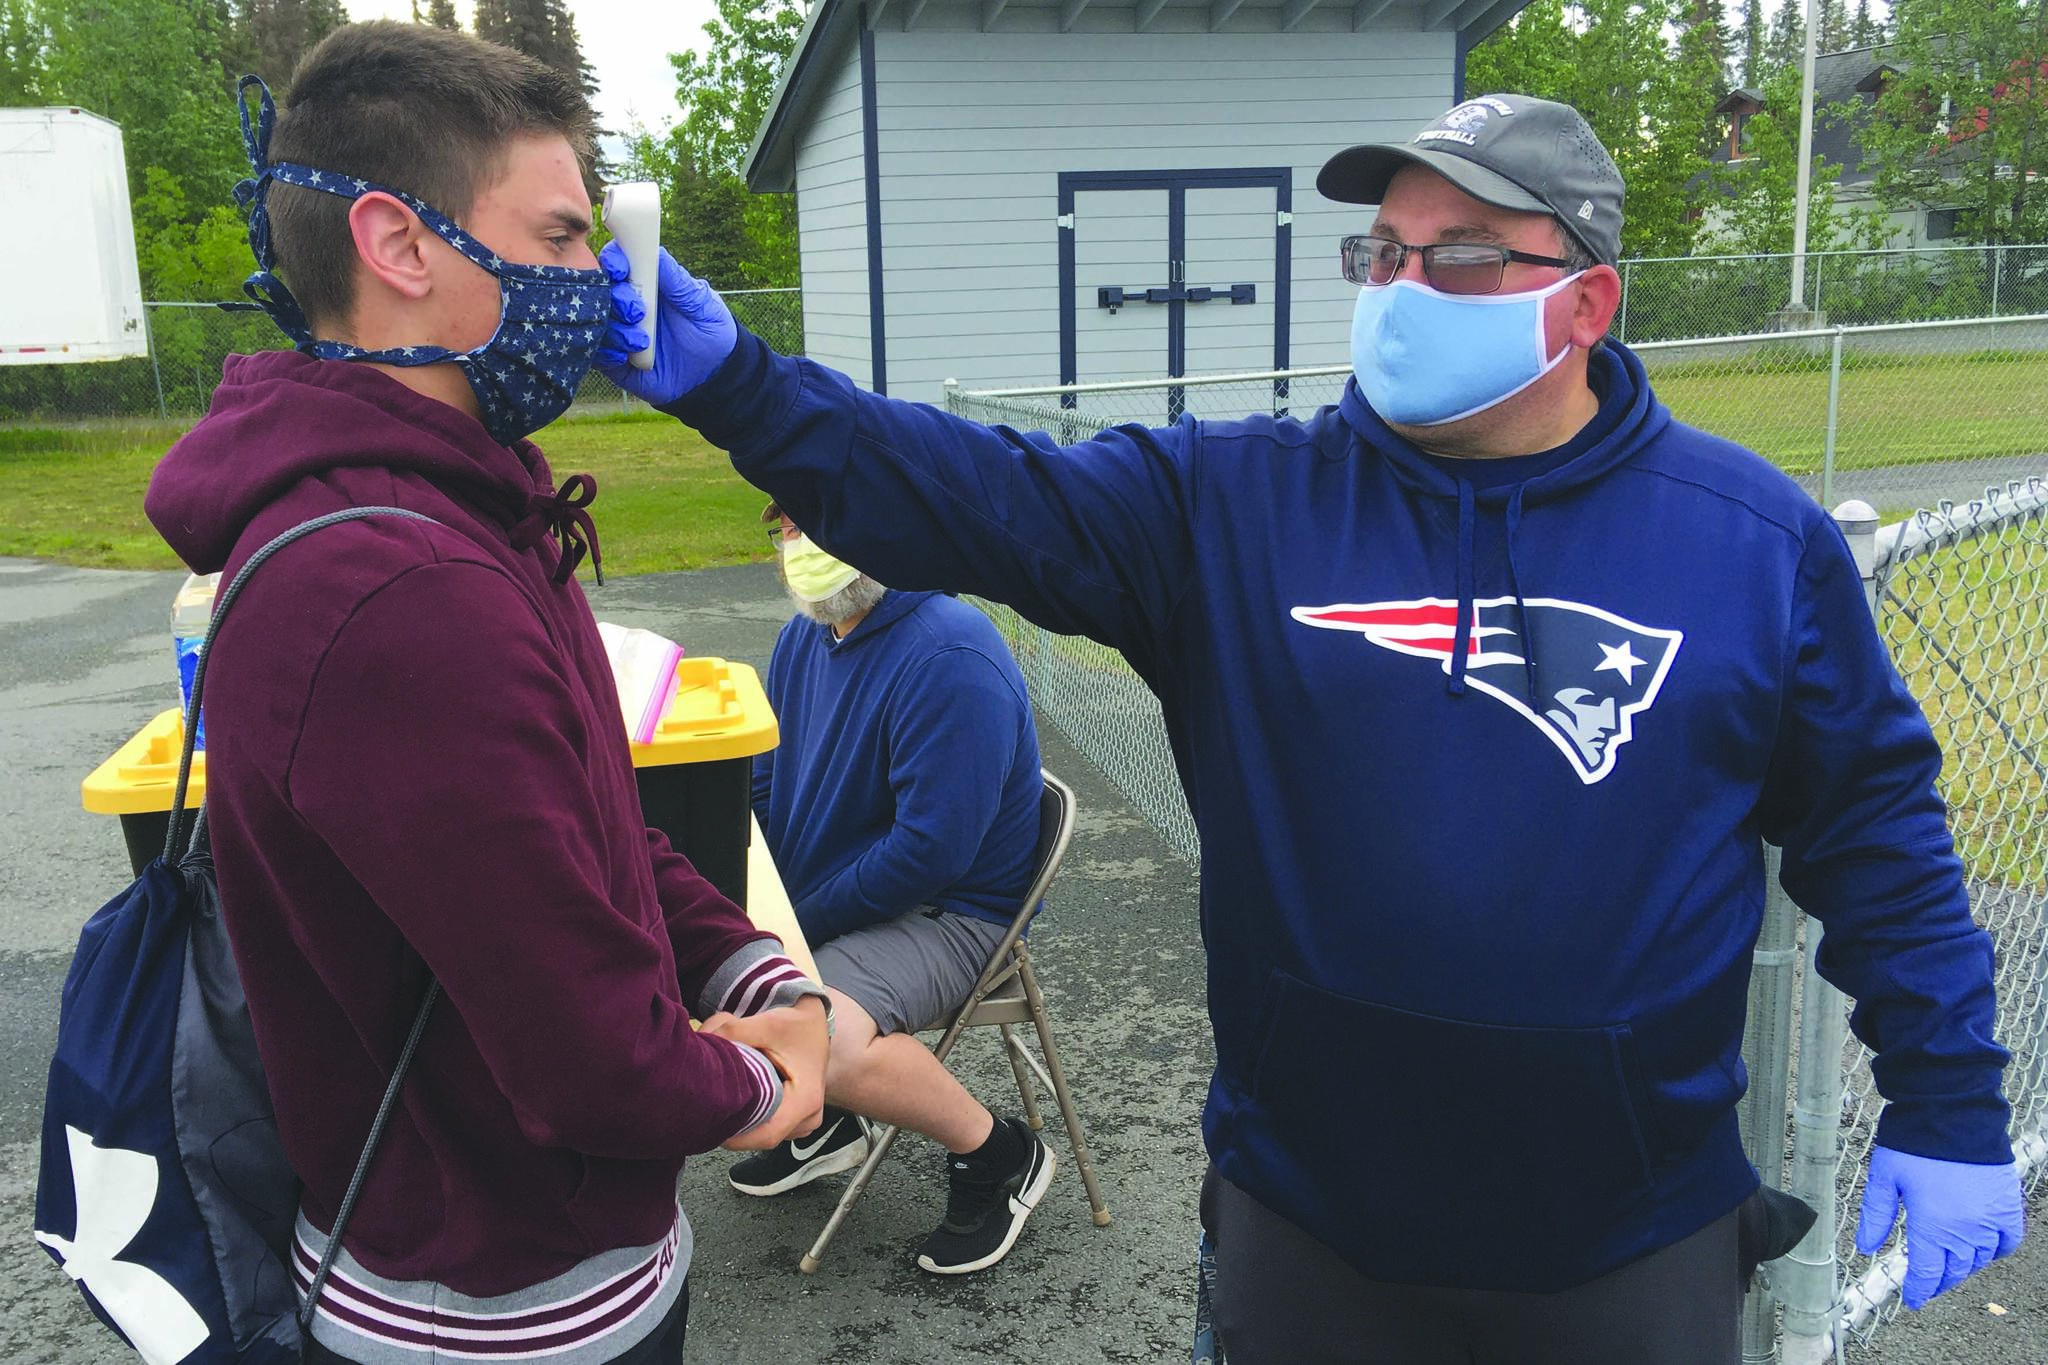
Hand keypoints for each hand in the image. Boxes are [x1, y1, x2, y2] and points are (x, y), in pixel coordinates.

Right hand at [595, 241, 738, 405]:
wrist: (715, 374)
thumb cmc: (710, 330)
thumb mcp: (701, 304)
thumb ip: (678, 281)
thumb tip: (657, 252)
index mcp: (646, 283)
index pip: (618, 263)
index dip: (613, 261)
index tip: (621, 269)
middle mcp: (627, 305)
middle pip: (601, 290)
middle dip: (616, 298)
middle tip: (638, 312)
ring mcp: (620, 332)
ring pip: (598, 322)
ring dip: (615, 329)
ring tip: (642, 342)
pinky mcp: (616, 362)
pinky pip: (598, 354)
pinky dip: (607, 353)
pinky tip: (626, 356)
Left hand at [702, 999, 829, 1150]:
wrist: (815, 1024)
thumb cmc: (797, 1026)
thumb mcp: (766, 1024)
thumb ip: (731, 1032)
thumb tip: (700, 1043)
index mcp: (806, 1100)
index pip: (766, 1135)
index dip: (735, 1136)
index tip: (709, 1124)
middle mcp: (809, 1117)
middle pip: (761, 1137)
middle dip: (733, 1125)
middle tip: (709, 1107)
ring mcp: (804, 1122)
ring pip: (763, 1135)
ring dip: (742, 1122)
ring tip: (727, 1098)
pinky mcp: (796, 1121)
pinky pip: (768, 1129)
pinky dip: (752, 1117)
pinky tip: (740, 1100)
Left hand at [1855, 1146, 2023, 1308]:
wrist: (1953, 1115)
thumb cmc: (1914, 1145)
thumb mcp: (1884, 1179)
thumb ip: (1875, 1216)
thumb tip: (1865, 1248)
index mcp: (1933, 1228)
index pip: (1927, 1273)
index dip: (1919, 1290)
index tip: (1913, 1300)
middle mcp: (1966, 1232)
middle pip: (1954, 1271)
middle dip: (1938, 1281)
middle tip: (1928, 1283)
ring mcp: (1991, 1221)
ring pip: (1979, 1260)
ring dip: (1963, 1268)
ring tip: (1950, 1267)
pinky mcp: (2008, 1207)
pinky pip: (2008, 1242)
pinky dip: (1996, 1251)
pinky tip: (1984, 1250)